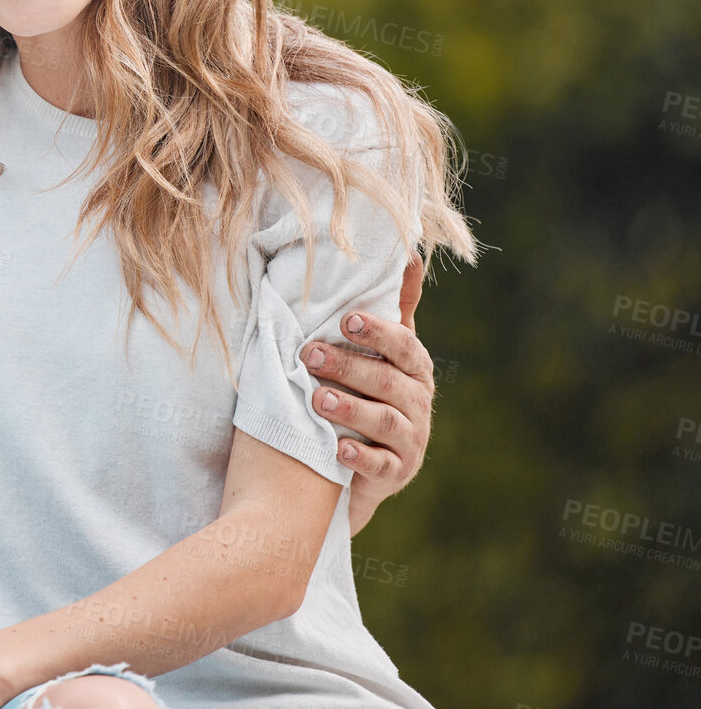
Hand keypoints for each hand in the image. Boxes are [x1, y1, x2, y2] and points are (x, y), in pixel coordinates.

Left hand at [298, 257, 434, 533]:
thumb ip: (393, 308)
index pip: (403, 345)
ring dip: (350, 408)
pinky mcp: (397, 473)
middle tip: (308, 353)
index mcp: (413, 368)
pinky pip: (382, 465)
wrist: (357, 462)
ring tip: (316, 399)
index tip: (344, 319)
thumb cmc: (365, 391)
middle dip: (349, 366)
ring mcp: (410, 440)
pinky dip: (360, 457)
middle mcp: (418, 402)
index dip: (377, 332)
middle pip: (389, 381)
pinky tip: (337, 448)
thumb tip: (412, 252)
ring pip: (385, 421)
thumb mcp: (379, 351)